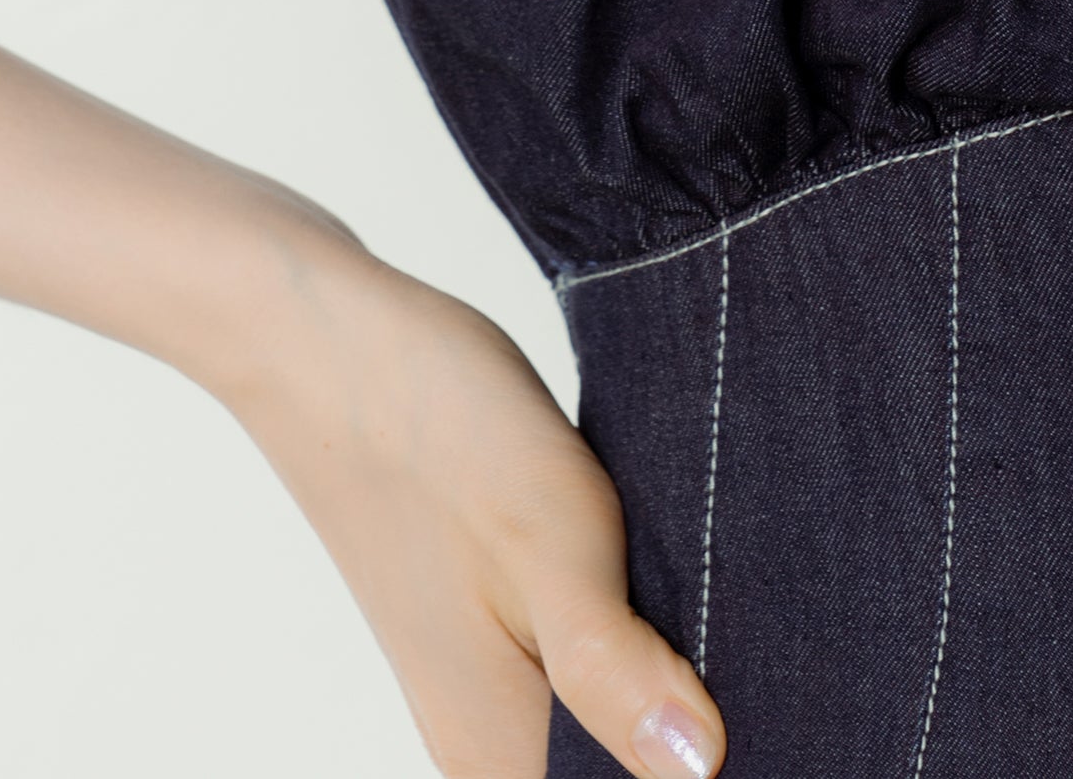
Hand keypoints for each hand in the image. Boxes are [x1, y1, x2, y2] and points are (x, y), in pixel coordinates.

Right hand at [221, 224, 725, 778]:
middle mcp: (485, 745)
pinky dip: (630, 635)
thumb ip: (616, 669)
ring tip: (696, 577)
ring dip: (666, 670)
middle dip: (686, 714)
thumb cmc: (431, 426)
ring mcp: (480, 689)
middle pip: (623, 767)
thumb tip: (701, 769)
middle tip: (720, 604)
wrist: (323, 337)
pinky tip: (655, 568)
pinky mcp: (485, 631)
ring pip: (607, 723)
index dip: (703, 754)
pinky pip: (580, 674)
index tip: (749, 677)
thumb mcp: (547, 537)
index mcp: (499, 752)